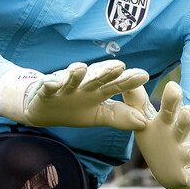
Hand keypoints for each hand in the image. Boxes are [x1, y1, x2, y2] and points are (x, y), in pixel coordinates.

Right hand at [0, 60, 149, 128]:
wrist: (45, 110)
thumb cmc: (75, 109)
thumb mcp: (98, 115)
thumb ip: (119, 117)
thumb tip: (144, 122)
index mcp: (97, 92)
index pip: (115, 85)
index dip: (128, 81)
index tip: (143, 75)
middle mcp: (83, 86)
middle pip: (96, 78)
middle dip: (106, 72)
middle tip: (119, 66)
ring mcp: (64, 87)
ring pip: (71, 79)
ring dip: (75, 74)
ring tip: (80, 68)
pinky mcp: (46, 91)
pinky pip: (48, 87)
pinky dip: (49, 84)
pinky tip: (52, 82)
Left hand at [123, 81, 189, 188]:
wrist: (170, 169)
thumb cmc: (158, 137)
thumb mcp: (146, 120)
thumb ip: (137, 102)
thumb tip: (129, 80)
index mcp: (169, 122)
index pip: (171, 107)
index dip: (172, 98)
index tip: (173, 86)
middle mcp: (181, 135)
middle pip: (186, 124)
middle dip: (188, 118)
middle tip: (188, 112)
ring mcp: (187, 155)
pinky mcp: (189, 175)